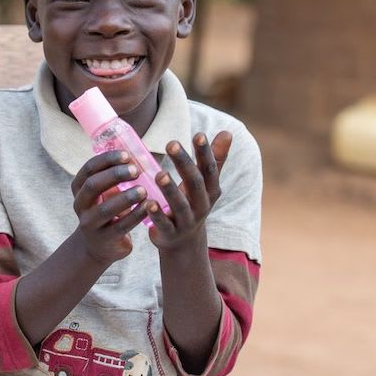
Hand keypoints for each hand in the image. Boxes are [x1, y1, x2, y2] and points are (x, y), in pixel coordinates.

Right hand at [71, 151, 150, 264]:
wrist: (98, 246)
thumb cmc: (107, 210)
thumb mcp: (105, 193)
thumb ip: (115, 177)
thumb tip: (140, 154)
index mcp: (79, 188)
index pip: (88, 169)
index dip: (106, 160)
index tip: (126, 155)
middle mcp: (80, 205)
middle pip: (92, 186)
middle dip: (114, 175)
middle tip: (136, 171)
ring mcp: (89, 224)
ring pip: (105, 209)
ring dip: (125, 198)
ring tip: (143, 190)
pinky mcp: (104, 240)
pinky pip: (120, 226)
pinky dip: (135, 215)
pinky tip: (148, 207)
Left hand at [147, 131, 231, 251]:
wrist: (184, 243)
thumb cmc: (193, 202)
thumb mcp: (206, 183)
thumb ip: (216, 158)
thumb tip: (228, 132)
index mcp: (210, 190)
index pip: (210, 169)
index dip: (205, 152)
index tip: (198, 134)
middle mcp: (201, 205)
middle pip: (195, 183)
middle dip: (184, 163)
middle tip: (171, 143)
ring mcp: (186, 221)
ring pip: (180, 205)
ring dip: (170, 189)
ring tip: (159, 174)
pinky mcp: (170, 233)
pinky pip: (164, 224)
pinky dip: (156, 214)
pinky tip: (148, 203)